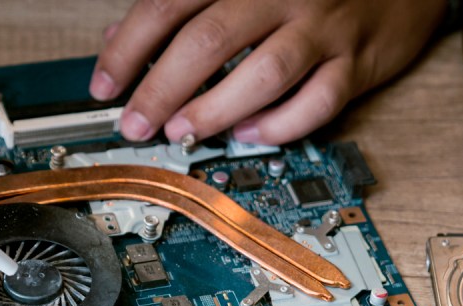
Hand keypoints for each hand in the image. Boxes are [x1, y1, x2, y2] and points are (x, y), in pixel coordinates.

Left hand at [90, 0, 447, 145]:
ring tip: (183, 132)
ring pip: (263, 74)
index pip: (169, 4)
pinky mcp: (356, 61)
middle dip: (161, 89)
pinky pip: (318, 101)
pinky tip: (249, 135)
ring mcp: (323, 27)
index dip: (129, 50)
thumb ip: (184, 6)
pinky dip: (280, 124)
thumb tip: (121, 40)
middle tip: (136, 124)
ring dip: (215, 110)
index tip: (105, 86)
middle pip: (209, 41)